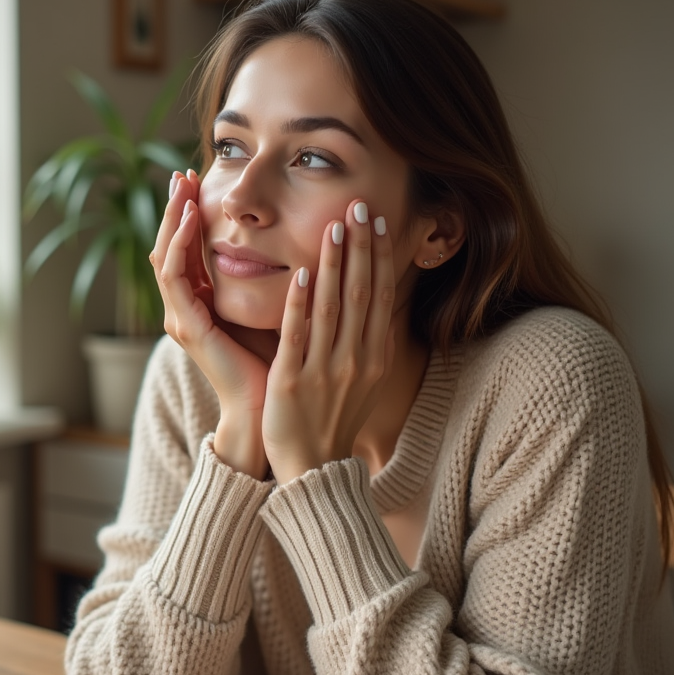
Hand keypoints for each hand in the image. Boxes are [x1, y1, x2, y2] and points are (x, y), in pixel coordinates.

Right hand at [151, 170, 274, 478]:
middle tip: (181, 174)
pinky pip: (176, 279)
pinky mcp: (188, 328)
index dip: (190, 215)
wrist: (269, 412)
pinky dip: (182, 247)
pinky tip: (195, 222)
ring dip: (174, 220)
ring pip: (165, 257)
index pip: (188, 250)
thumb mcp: (273, 310)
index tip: (198, 180)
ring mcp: (182, 319)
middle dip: (175, 209)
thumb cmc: (276, 364)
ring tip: (183, 188)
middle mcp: (185, 310)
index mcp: (202, 305)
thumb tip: (294, 240)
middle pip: (169, 247)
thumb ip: (272, 279)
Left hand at [262, 201, 395, 484]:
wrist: (312, 469)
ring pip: (332, 306)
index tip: (377, 220)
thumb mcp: (362, 379)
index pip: (380, 295)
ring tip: (333, 226)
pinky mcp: (293, 382)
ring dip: (333, 263)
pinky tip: (301, 272)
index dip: (380, 255)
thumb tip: (373, 297)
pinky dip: (301, 302)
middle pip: (361, 292)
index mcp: (374, 357)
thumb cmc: (334, 419)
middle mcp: (356, 360)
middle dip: (361, 246)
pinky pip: (298, 335)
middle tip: (358, 206)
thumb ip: (366, 339)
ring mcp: (326, 371)